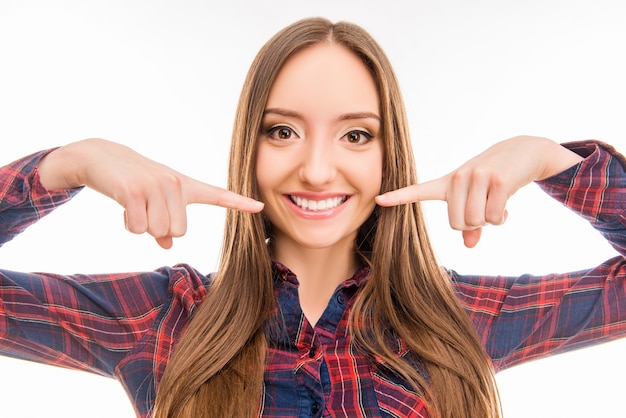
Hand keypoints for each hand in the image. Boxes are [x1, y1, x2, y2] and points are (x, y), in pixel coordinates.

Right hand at [38, 138, 263, 248]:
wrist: (100, 157)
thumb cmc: (132, 183)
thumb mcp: (153, 203)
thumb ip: (165, 224)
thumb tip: (166, 246)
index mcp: (185, 186)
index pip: (218, 195)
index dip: (239, 202)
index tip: (260, 206)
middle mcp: (175, 183)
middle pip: (178, 232)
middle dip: (158, 229)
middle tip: (145, 209)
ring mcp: (156, 186)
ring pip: (157, 231)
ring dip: (141, 225)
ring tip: (133, 205)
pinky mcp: (134, 191)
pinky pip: (138, 227)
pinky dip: (128, 224)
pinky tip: (123, 206)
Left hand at [375, 136, 582, 247]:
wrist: (524, 152)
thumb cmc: (495, 179)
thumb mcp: (478, 199)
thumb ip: (470, 224)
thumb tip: (469, 245)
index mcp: (447, 183)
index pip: (418, 191)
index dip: (398, 197)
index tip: (378, 200)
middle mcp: (457, 178)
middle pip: (457, 224)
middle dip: (475, 224)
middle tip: (486, 208)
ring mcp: (476, 177)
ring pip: (476, 221)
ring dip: (491, 220)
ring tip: (496, 201)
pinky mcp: (496, 181)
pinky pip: (494, 217)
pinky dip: (502, 217)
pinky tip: (506, 201)